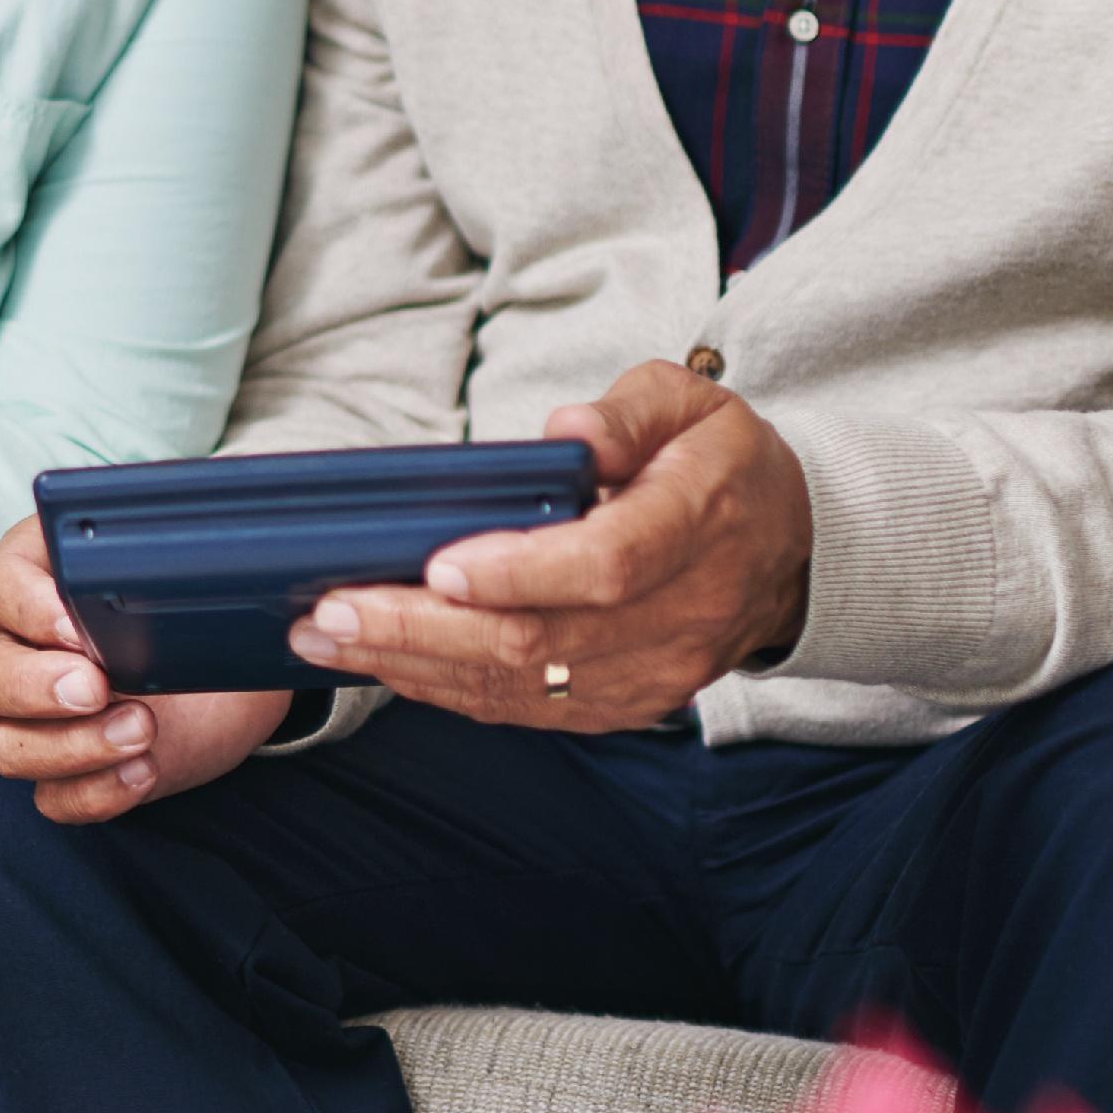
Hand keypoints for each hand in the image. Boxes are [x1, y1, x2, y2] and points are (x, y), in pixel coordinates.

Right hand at [0, 515, 290, 822]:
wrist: (232, 674)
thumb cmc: (192, 605)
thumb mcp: (182, 567)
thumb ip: (162, 552)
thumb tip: (176, 555)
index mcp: (36, 581)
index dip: (25, 607)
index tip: (76, 624)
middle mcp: (19, 650)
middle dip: (30, 686)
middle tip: (96, 686)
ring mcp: (36, 720)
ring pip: (4, 745)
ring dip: (68, 747)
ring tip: (142, 729)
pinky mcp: (70, 772)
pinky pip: (52, 798)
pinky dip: (94, 791)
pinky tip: (143, 770)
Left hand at [286, 362, 812, 731]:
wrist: (785, 550)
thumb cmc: (717, 463)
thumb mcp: (688, 402)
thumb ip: (627, 411)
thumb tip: (566, 433)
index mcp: (696, 523)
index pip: (605, 565)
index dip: (518, 573)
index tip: (437, 566)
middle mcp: (680, 612)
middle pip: (544, 639)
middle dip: (422, 629)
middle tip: (330, 612)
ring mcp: (656, 671)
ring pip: (526, 686)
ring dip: (416, 666)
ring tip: (327, 640)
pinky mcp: (629, 703)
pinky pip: (532, 709)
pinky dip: (451, 690)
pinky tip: (387, 663)